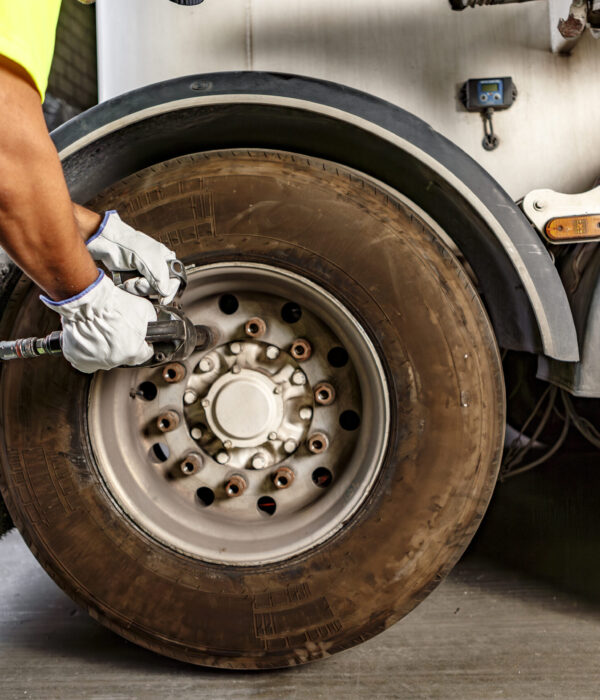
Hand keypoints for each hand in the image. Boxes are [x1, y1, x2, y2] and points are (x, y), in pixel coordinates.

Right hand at [41, 270, 156, 372]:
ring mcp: (94, 360)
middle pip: (123, 357)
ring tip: (101, 332)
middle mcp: (114, 360)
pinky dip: (87, 350)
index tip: (139, 340)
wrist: (88, 300)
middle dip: (122, 345)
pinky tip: (88, 338)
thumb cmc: (112, 304)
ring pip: (103, 359)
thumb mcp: (144, 309)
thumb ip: (151, 321)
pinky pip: (84, 358)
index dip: (143, 345)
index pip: (144, 355)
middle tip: (117, 330)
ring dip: (104, 348)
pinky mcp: (77, 357)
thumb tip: (153, 324)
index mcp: (132, 352)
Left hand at [86, 211, 179, 303]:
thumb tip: (166, 292)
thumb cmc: (129, 244)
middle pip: (160, 289)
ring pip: (148, 292)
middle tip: (138, 281)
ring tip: (130, 280)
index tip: (163, 299)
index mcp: (166, 260)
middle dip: (147, 288)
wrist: (108, 244)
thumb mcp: (150, 260)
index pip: (175, 281)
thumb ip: (161, 277)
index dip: (169, 291)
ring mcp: (145, 274)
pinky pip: (136, 292)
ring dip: (137, 289)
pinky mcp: (134, 279)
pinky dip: (130, 289)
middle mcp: (157, 268)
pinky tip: (126, 282)